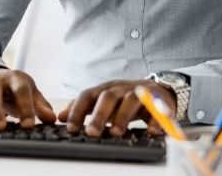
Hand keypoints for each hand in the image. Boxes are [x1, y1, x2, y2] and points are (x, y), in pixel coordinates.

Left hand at [58, 79, 176, 137]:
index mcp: (106, 88)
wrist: (159, 90)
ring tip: (116, 133)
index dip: (78, 110)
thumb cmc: (125, 98)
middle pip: (108, 97)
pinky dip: (154, 120)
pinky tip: (149, 132)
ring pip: (131, 100)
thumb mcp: (103, 99)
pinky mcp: (158, 101)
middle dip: (99, 115)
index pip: (88, 95)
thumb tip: (62, 117)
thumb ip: (83, 107)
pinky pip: (157, 109)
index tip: (70, 127)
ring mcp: (140, 92)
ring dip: (123, 117)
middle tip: (91, 133)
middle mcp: (121, 88)